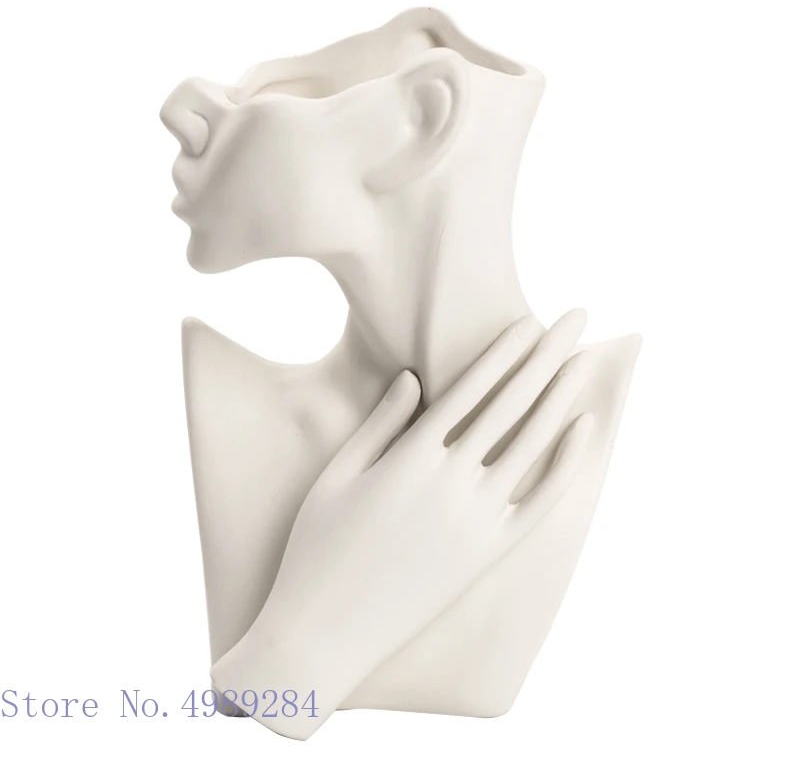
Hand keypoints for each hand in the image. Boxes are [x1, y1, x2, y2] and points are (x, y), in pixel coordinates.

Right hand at [211, 309, 593, 738]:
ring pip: (533, 443)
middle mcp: (451, 482)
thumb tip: (412, 377)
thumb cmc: (318, 549)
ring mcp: (477, 520)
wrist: (325, 632)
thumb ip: (379, 424)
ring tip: (584, 360)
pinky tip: (584, 429)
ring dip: (563, 397)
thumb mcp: (337, 476)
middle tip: (576, 318)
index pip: (472, 388)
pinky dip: (568, 463)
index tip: (531, 320)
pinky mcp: (490, 554)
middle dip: (546, 356)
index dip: (505, 351)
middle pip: (511, 404)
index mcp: (409, 457)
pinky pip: (543, 502)